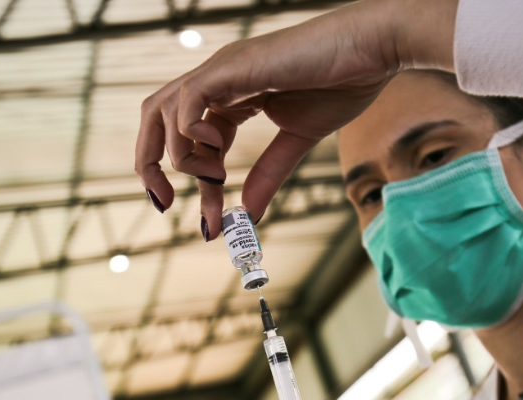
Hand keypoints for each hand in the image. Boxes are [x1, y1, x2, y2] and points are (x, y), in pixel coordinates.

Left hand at [134, 0, 456, 237]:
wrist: (371, 52)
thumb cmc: (343, 84)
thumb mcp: (298, 140)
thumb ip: (268, 174)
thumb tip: (248, 213)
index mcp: (231, 96)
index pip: (193, 142)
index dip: (197, 185)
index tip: (210, 224)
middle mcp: (217, 81)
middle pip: (156, 119)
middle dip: (151, 165)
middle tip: (165, 205)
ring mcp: (222, 70)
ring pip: (163, 110)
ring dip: (176, 156)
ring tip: (213, 178)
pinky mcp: (233, 66)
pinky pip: (188, 98)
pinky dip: (190, 131)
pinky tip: (218, 148)